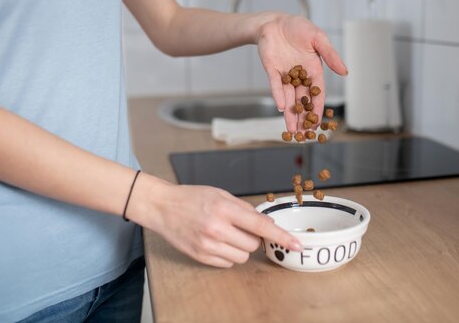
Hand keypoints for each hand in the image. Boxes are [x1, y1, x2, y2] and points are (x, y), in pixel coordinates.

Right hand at [130, 175, 301, 267]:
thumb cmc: (192, 197)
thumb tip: (267, 223)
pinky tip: (217, 241)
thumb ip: (245, 209)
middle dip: (252, 237)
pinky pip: (227, 263)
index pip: (260, 225)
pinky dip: (228, 254)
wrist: (163, 207)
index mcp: (224, 209)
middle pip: (253, 244)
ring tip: (226, 233)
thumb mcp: (220, 194)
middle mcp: (216, 229)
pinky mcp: (200, 256)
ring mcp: (207, 245)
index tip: (296, 243)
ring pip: (242, 256)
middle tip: (239, 226)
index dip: (281, 236)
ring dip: (241, 247)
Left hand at [256, 14, 346, 131]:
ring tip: (292, 131)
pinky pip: (276, 85)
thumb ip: (330, 55)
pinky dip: (278, 96)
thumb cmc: (299, 27)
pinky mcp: (272, 70)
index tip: (318, 123)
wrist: (275, 21)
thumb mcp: (319, 38)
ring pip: (289, 98)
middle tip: (304, 135)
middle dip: (303, 118)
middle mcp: (300, 75)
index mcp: (314, 69)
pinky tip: (282, 108)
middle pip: (303, 100)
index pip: (318, 93)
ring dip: (291, 114)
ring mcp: (285, 74)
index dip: (318, 108)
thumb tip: (345, 72)